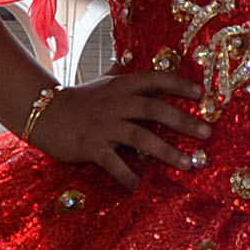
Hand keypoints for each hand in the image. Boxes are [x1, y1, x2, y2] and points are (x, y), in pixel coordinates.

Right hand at [26, 72, 209, 189]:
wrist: (42, 114)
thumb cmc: (77, 100)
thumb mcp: (101, 83)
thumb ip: (118, 75)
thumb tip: (128, 62)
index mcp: (121, 87)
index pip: (154, 80)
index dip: (178, 84)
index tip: (201, 92)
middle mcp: (115, 103)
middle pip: (154, 109)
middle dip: (183, 120)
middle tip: (206, 132)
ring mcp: (104, 125)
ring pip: (140, 136)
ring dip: (166, 151)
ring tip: (187, 164)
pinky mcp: (91, 146)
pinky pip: (114, 163)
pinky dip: (128, 176)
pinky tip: (142, 188)